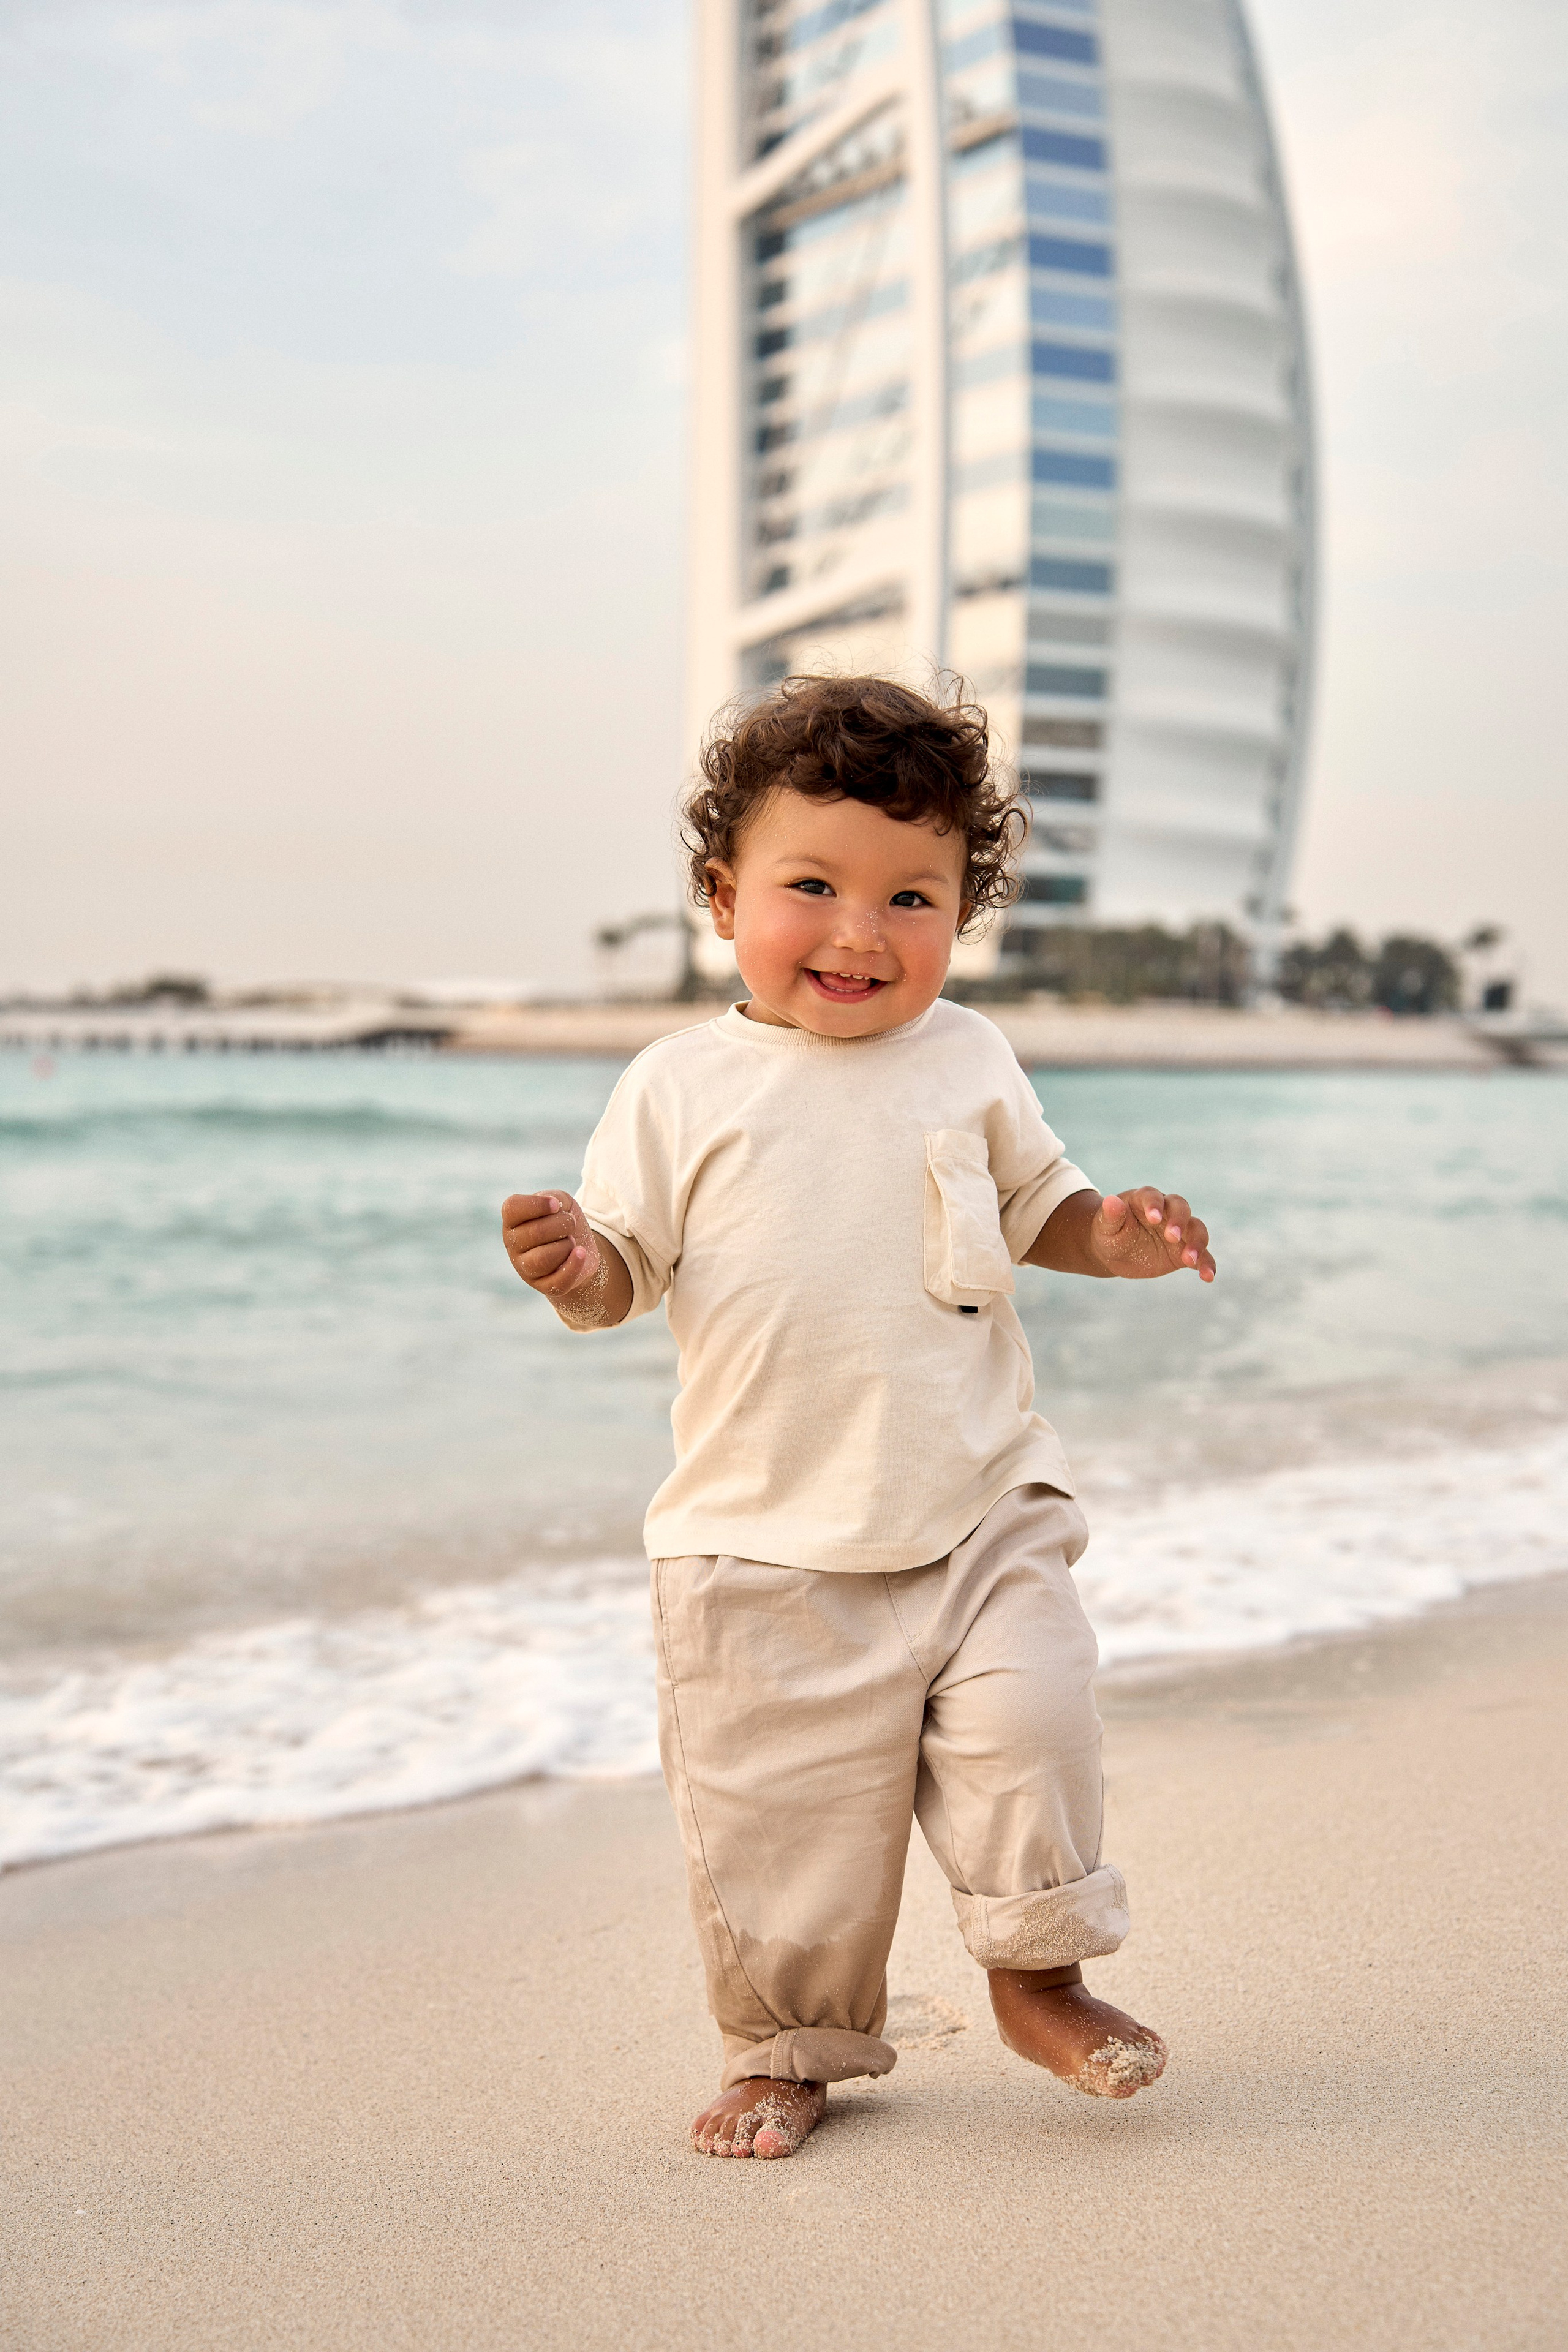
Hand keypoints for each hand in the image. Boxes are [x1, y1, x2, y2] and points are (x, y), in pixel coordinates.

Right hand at [501, 1189, 603, 1300]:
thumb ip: (555, 1198)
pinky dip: (574, 1265)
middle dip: (562, 1224)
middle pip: (535, 1232)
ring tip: (571, 1242)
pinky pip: (558, 1281)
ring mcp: (525, 1268)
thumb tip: (553, 1205)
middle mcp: (513, 1245)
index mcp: (513, 1221)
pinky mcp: (544, 1286)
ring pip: (543, 1258)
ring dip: (566, 1245)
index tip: (556, 1205)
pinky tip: (581, 1253)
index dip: (537, 1204)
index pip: (512, 1208)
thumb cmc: (564, 1222)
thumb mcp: (562, 1202)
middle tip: (569, 1224)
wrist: (580, 1250)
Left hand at [1090, 1189, 1214, 1282]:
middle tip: (1173, 1237)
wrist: (1117, 1254)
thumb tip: (1110, 1201)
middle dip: (1179, 1221)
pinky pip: (1201, 1255)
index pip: (1153, 1196)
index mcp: (1145, 1199)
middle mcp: (1167, 1211)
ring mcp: (1179, 1231)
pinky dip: (1206, 1264)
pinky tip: (1208, 1276)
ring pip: (1196, 1229)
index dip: (1155, 1205)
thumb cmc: (1110, 1234)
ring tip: (1190, 1260)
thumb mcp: (1105, 1227)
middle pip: (1181, 1208)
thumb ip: (1110, 1215)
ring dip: (1197, 1243)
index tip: (1154, 1219)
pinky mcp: (1184, 1251)